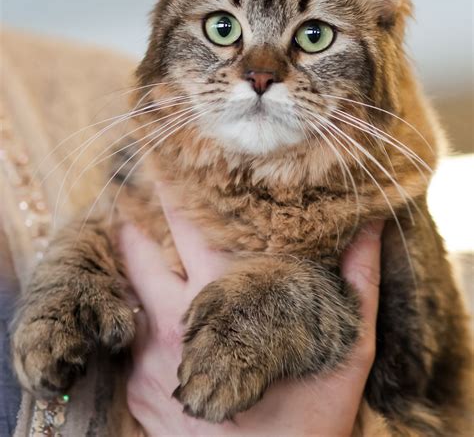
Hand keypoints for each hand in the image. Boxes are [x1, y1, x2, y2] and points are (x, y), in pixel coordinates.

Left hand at [119, 187, 382, 435]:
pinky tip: (146, 300)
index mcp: (225, 299)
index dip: (173, 192)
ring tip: (134, 233)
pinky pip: (126, 331)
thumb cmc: (311, 414)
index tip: (162, 161)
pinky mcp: (137, 385)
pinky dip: (133, 306)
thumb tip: (366, 224)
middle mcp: (176, 322)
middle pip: (137, 250)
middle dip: (135, 218)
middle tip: (135, 187)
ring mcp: (149, 356)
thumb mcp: (348, 347)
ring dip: (129, 258)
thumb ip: (357, 282)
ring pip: (125, 286)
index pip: (188, 227)